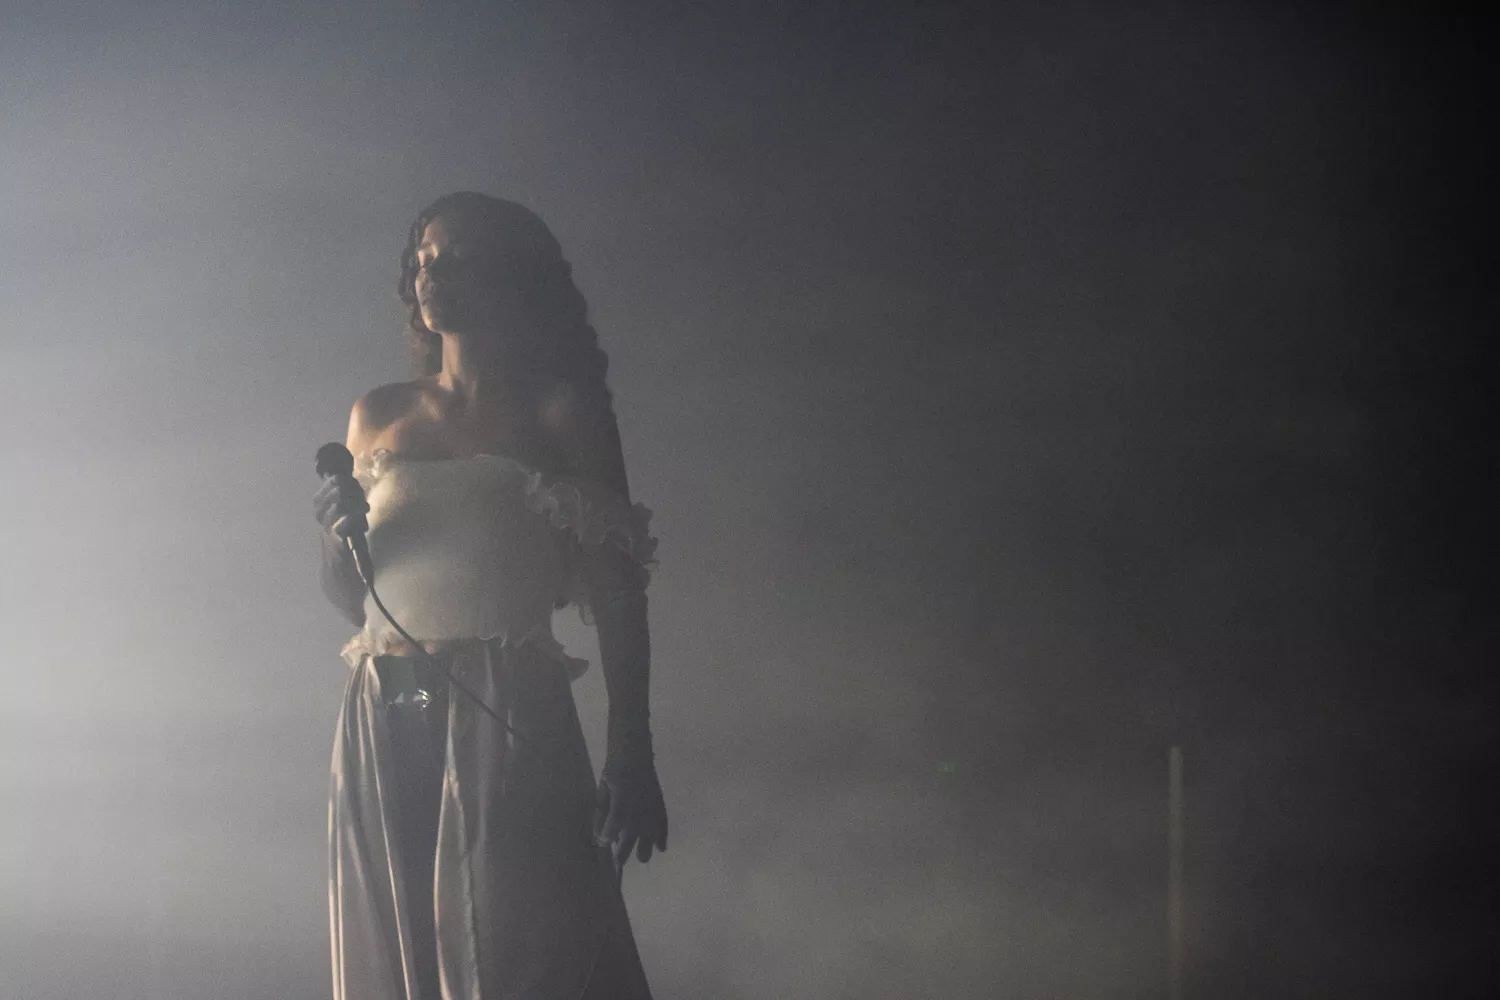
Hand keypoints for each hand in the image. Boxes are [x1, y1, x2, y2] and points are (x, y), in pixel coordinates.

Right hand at [313, 473, 368, 539]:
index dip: (352, 482)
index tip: (359, 491)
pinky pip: (345, 519)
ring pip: (340, 502)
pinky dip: (356, 518)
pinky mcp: (334, 536)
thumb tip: (350, 475)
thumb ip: (346, 490)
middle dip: (356, 493)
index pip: (335, 479)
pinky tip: (362, 524)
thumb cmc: (346, 527)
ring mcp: (325, 523)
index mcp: (319, 500)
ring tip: (365, 510)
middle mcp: (319, 510)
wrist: (344, 556)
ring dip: (358, 504)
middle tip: (363, 502)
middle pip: (340, 488)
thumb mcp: (345, 505)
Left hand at [593, 749, 667, 866]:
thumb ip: (600, 817)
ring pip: (647, 846)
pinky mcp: (660, 810)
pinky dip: (660, 839)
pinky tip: (659, 847)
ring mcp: (650, 817)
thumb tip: (597, 836)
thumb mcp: (601, 794)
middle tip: (615, 859)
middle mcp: (636, 820)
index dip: (603, 842)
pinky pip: (662, 830)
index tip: (601, 843)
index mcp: (619, 814)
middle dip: (619, 855)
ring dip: (641, 851)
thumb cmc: (614, 772)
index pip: (607, 838)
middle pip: (626, 848)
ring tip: (638, 854)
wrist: (635, 755)